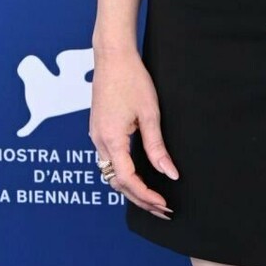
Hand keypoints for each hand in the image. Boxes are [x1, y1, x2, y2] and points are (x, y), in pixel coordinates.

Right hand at [89, 46, 177, 216]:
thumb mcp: (150, 114)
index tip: (164, 205)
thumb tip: (169, 174)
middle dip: (140, 198)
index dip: (146, 196)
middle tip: (163, 209)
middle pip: (117, 181)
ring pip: (111, 172)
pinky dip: (124, 173)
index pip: (127, 179)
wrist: (112, 56)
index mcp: (110, 139)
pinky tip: (139, 176)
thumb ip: (157, 147)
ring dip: (131, 188)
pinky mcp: (99, 129)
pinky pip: (109, 159)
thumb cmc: (132, 79)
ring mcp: (96, 135)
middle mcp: (98, 141)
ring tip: (154, 198)